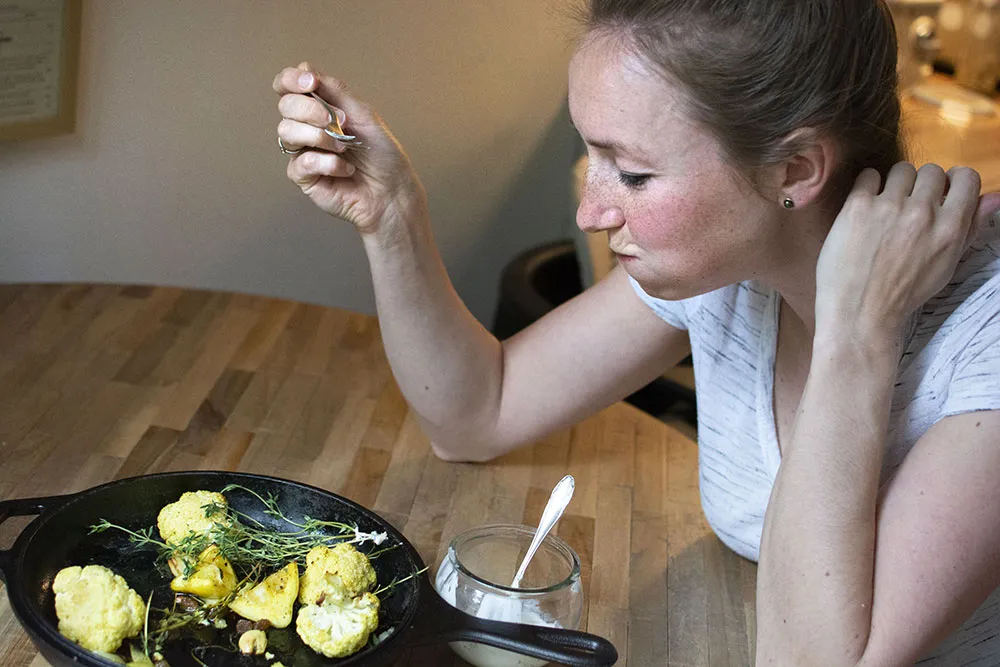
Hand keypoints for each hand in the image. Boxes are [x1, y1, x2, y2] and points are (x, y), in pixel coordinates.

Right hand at [272, 62, 427, 233]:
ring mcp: (303, 151)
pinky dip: (326, 163)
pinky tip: (345, 168)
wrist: (391, 191)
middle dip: (310, 110)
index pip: (288, 86)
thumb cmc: (382, 154)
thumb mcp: (364, 114)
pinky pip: (300, 163)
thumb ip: (336, 91)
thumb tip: (308, 69)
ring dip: (320, 137)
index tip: (312, 83)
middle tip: (340, 123)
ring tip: (345, 148)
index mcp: (319, 108)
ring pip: (286, 132)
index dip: (292, 80)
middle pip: (285, 105)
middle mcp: (307, 127)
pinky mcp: (304, 176)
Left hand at [815, 162, 999, 344]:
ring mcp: (889, 207)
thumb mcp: (947, 265)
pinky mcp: (858, 207)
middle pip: (931, 171)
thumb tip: (994, 198)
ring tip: (885, 207)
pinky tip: (864, 207)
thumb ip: (970, 228)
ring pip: (901, 170)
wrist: (859, 312)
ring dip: (895, 184)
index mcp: (950, 227)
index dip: (953, 181)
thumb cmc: (904, 292)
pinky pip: (868, 175)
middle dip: (921, 185)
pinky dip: (867, 187)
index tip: (941, 192)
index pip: (966, 178)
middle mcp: (923, 213)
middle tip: (907, 205)